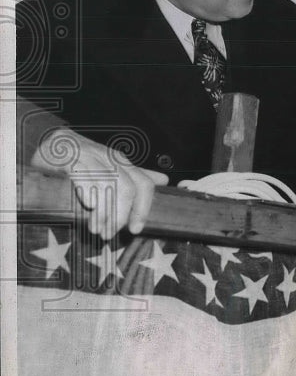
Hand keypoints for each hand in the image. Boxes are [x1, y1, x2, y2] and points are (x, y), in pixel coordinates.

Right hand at [31, 128, 167, 239]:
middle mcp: (110, 159)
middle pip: (127, 189)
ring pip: (108, 186)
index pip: (144, 184)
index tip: (135, 230)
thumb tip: (163, 179)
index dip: (142, 209)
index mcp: (123, 162)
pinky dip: (88, 194)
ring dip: (103, 212)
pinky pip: (84, 178)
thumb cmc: (85, 158)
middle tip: (109, 234)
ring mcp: (91, 158)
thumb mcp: (113, 165)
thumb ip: (136, 175)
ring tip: (96, 229)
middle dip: (120, 216)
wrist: (53, 141)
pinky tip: (86, 206)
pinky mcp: (69, 160)